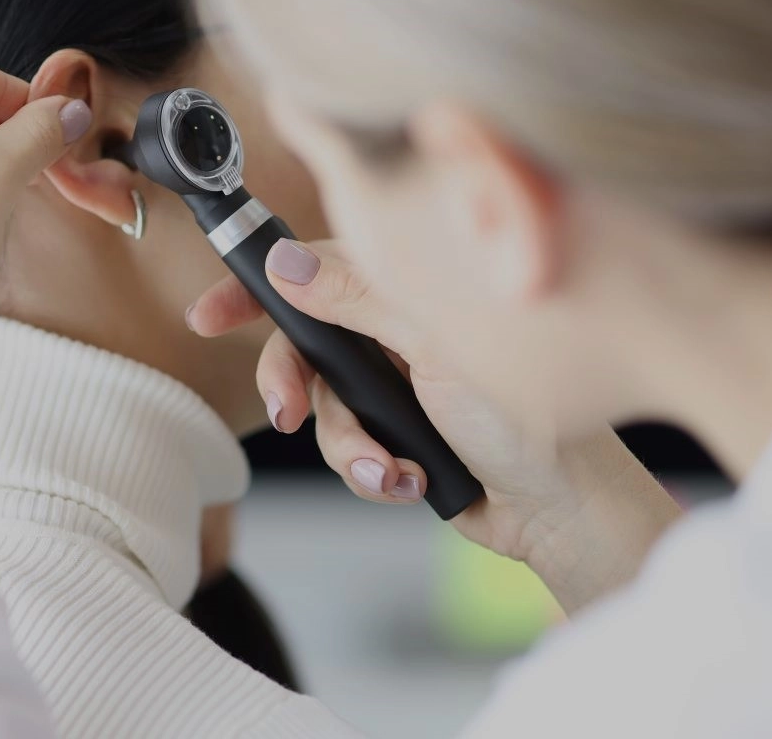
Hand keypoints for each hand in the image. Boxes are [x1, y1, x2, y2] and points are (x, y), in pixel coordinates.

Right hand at [188, 239, 678, 611]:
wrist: (563, 508)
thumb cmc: (524, 413)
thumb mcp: (434, 343)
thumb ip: (358, 297)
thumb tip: (285, 263)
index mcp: (405, 290)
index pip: (313, 272)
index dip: (254, 289)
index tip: (208, 313)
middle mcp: (393, 332)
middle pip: (304, 349)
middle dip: (292, 388)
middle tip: (286, 416)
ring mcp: (394, 386)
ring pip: (324, 411)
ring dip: (351, 447)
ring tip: (392, 469)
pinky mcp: (396, 436)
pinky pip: (349, 452)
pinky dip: (374, 472)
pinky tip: (411, 481)